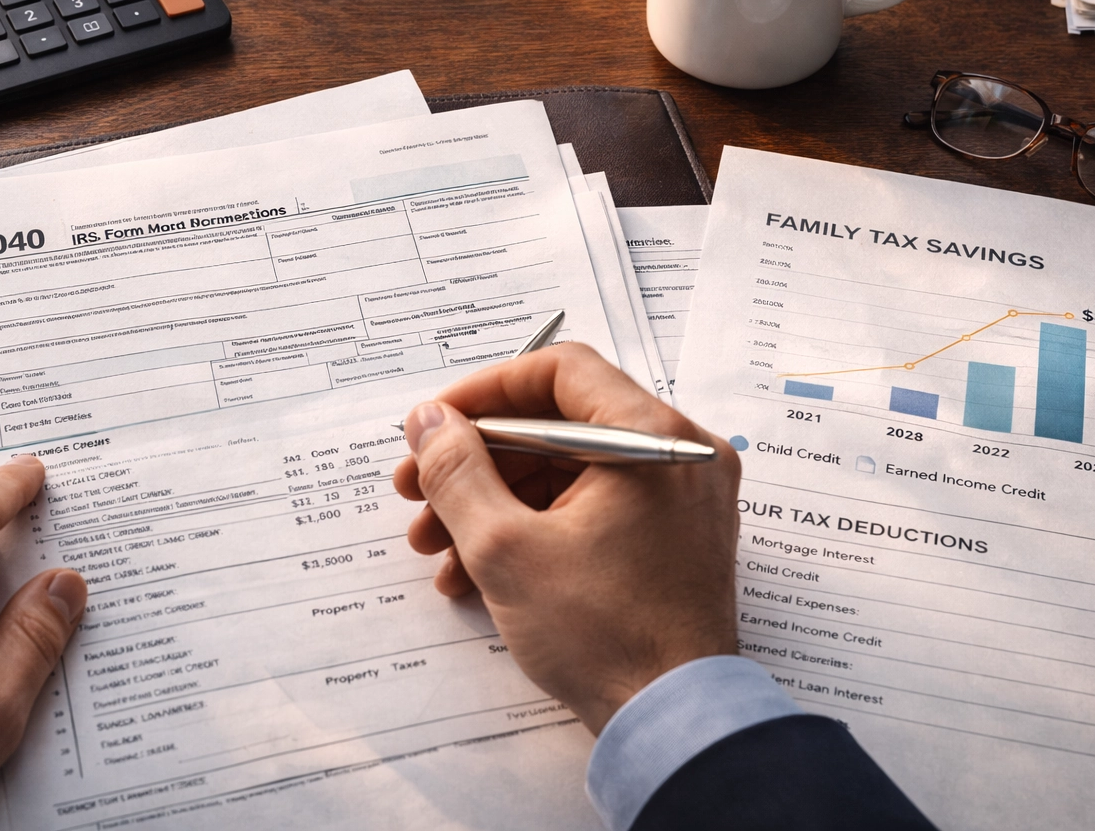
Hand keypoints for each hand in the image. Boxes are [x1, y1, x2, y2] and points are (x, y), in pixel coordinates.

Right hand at [392, 343, 740, 734]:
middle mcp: (676, 456)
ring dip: (493, 501)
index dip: (483, 393)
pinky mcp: (668, 538)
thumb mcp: (506, 548)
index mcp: (651, 438)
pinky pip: (590, 509)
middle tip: (417, 489)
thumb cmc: (606, 637)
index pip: (558, 371)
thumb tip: (429, 421)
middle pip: (557, 424)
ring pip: (566, 472)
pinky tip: (473, 570)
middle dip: (476, 460)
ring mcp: (677, 499)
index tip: (434, 425)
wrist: (671, 721)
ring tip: (433, 545)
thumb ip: (458, 471)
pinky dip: (533, 528)